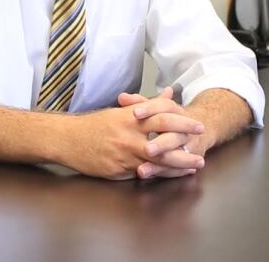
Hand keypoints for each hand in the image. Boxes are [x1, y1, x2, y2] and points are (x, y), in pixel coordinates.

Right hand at [62, 100, 204, 180]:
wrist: (67, 140)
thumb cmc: (94, 125)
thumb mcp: (121, 111)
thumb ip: (148, 104)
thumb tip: (169, 93)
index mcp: (129, 117)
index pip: (161, 115)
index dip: (181, 120)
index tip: (197, 124)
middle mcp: (128, 134)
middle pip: (163, 137)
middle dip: (185, 141)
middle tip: (201, 145)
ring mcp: (123, 153)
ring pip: (157, 160)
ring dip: (179, 163)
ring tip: (195, 164)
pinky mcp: (118, 170)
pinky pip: (143, 173)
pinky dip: (160, 174)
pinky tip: (174, 176)